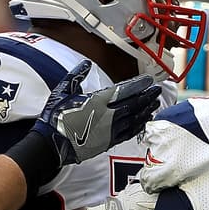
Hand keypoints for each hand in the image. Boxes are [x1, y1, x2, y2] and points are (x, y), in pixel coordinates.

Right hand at [34, 61, 160, 164]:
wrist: (51, 144)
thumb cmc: (55, 118)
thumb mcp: (62, 92)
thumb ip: (76, 76)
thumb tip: (86, 64)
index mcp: (97, 101)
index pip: (124, 90)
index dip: (138, 85)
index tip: (149, 81)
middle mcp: (107, 115)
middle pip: (133, 104)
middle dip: (147, 96)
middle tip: (157, 90)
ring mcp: (109, 130)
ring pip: (134, 119)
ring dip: (146, 110)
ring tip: (155, 103)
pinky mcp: (108, 142)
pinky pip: (129, 133)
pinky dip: (139, 125)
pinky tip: (144, 120)